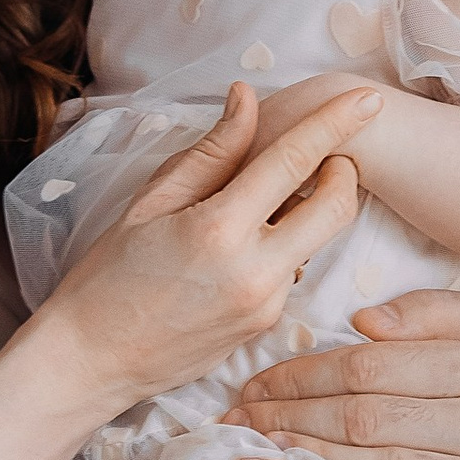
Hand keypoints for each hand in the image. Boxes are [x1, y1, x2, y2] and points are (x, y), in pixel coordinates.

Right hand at [47, 81, 376, 409]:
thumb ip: (212, 152)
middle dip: (344, 172)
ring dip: (309, 211)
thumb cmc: (109, 276)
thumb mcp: (152, 202)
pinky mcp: (265, 326)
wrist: (92, 361)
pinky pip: (291, 271)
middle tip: (328, 153)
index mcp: (219, 229)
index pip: (294, 161)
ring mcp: (265, 304)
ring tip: (265, 198)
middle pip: (334, 208)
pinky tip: (242, 244)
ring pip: (316, 241)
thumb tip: (247, 99)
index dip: (335, 124)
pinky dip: (281, 246)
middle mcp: (254, 270)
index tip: (367, 99)